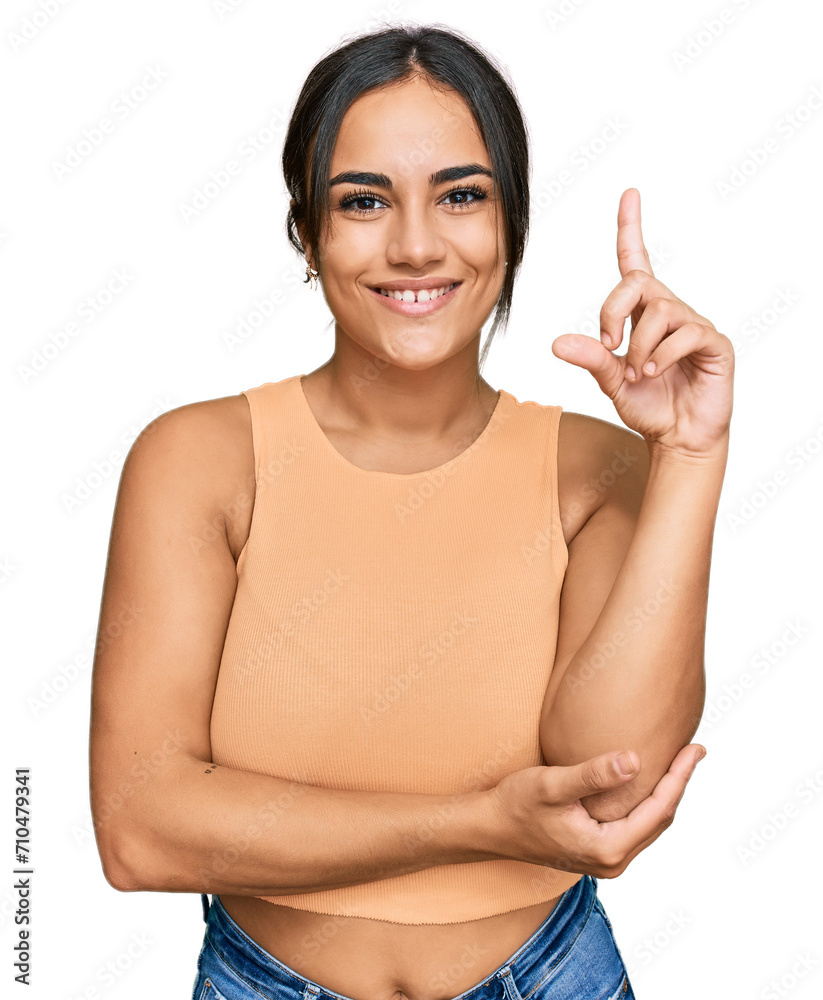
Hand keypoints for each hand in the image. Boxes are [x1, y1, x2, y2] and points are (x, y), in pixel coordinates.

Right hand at [485, 744, 704, 877]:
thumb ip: (594, 775)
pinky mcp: (597, 850)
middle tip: (693, 749)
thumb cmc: (515, 805)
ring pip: (648, 824)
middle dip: (678, 783)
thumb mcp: (553, 785)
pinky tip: (646, 780)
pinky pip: (634, 826)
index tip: (695, 748)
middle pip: (660, 819)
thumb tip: (636, 760)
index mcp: (608, 849)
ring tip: (678, 762)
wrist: (488, 829)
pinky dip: (646, 802)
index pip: (659, 809)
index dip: (680, 777)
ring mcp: (605, 860)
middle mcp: (612, 862)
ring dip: (665, 793)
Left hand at [552, 188, 733, 459]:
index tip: (629, 195)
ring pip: (659, 312)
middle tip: (609, 346)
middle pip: (637, 283)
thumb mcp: (611, 381)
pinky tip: (654, 373)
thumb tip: (557, 343)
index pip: (636, 261)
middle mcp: (670, 311)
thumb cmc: (649, 406)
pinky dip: (662, 355)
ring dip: (639, 347)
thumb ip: (591, 359)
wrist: (678, 438)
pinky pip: (686, 333)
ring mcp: (694, 325)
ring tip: (638, 373)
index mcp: (643, 313)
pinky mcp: (714, 343)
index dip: (631, 227)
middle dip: (613, 312)